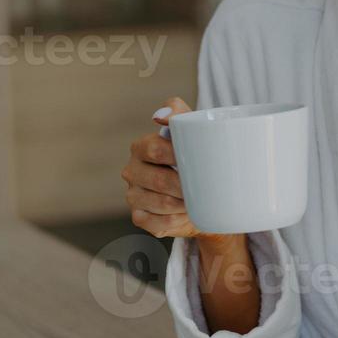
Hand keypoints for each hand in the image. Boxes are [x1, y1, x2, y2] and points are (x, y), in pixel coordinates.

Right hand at [122, 97, 199, 238]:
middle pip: (158, 179)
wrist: (200, 194)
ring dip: (185, 204)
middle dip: (185, 185)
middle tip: (206, 186)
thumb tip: (160, 115)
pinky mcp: (139, 218)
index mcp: (140, 147)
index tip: (200, 160)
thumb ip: (179, 114)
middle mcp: (131, 171)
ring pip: (162, 204)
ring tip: (200, 200)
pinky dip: (179, 220)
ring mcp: (133, 196)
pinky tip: (188, 214)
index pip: (154, 149)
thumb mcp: (190, 132)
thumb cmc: (194, 158)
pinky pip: (160, 223)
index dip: (177, 156)